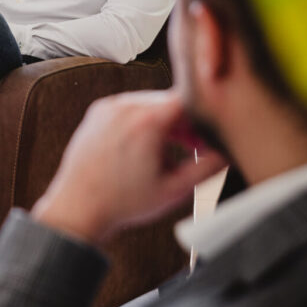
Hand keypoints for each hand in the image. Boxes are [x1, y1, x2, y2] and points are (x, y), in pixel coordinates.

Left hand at [31, 89, 226, 247]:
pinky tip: (145, 149)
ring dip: (164, 121)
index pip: (189, 100)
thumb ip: (209, 167)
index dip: (204, 116)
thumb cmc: (124, 202)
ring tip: (167, 153)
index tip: (209, 135)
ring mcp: (108, 106)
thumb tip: (229, 152)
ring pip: (149, 103)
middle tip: (194, 147)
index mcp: (147, 121)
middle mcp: (125, 106)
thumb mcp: (176, 189)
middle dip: (185, 122)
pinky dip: (142, 121)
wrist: (78, 207)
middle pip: (169, 100)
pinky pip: (129, 107)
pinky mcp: (96, 111)